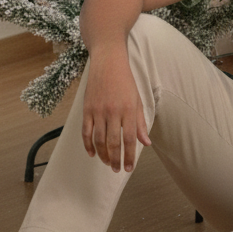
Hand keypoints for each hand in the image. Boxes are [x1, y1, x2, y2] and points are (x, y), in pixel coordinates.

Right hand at [82, 48, 150, 173]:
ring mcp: (98, 110)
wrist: (108, 61)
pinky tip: (92, 154)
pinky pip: (86, 131)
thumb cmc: (125, 81)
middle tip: (117, 169)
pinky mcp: (87, 108)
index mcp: (129, 110)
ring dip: (103, 155)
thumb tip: (146, 143)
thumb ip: (140, 123)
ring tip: (107, 163)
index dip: (130, 156)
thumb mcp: (137, 100)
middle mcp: (113, 111)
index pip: (130, 139)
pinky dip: (88, 145)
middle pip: (113, 143)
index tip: (129, 168)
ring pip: (99, 140)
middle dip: (116, 160)